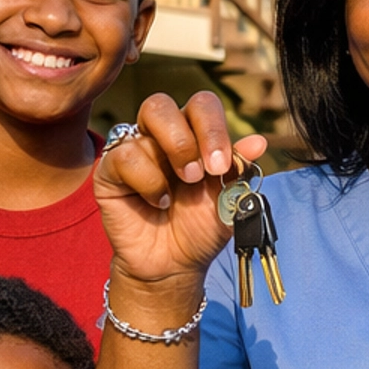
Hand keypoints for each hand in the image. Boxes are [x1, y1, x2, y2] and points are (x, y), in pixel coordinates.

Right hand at [94, 93, 266, 288]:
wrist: (174, 264)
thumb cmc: (200, 228)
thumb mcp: (229, 200)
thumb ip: (241, 169)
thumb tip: (258, 142)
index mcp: (193, 135)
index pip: (201, 105)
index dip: (213, 128)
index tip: (221, 165)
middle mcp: (161, 136)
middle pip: (162, 103)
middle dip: (187, 136)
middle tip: (199, 174)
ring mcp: (134, 149)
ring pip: (146, 119)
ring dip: (170, 157)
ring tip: (177, 192)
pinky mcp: (110, 171)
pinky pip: (124, 155)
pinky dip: (147, 180)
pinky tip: (157, 202)